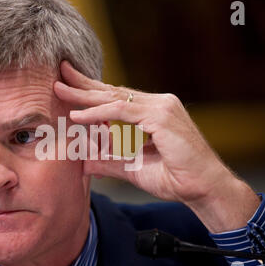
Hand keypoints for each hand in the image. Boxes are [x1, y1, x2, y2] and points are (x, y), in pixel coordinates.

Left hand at [54, 61, 259, 232]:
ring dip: (85, 96)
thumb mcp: (133, 168)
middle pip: (113, 92)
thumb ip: (109, 161)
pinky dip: (98, 113)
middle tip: (59, 75)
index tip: (69, 87)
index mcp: (153, 112)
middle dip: (83, 85)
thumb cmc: (175, 178)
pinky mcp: (162, 117)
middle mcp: (158, 104)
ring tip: (59, 90)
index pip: (117, 99)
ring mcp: (162, 107)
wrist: (205, 190)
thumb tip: (84, 162)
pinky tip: (78, 116)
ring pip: (115, 98)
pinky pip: (122, 111)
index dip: (91, 93)